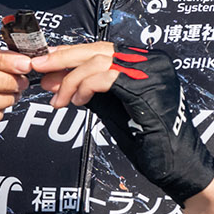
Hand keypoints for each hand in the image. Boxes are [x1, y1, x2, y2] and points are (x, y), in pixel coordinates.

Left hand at [44, 44, 213, 202]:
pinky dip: (84, 87)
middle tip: (39, 66)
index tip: (47, 60)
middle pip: (98, 49)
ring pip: (99, 61)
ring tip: (59, 99)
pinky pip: (106, 78)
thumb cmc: (147, 140)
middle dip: (63, 58)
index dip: (71, 53)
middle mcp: (151, 61)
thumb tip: (53, 78)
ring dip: (71, 79)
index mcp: (146, 62)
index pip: (101, 48)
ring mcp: (151, 73)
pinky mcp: (147, 89)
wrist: (175, 165)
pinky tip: (77, 102)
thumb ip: (85, 90)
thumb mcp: (111, 108)